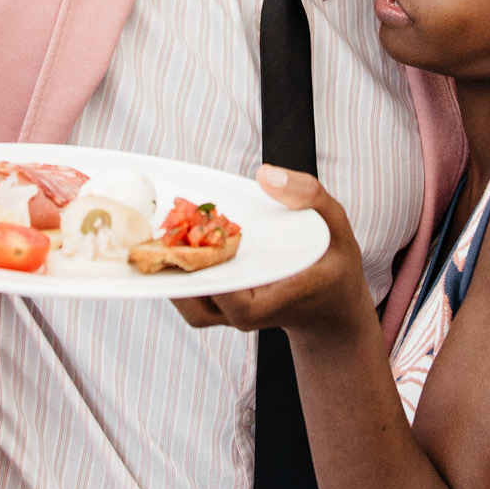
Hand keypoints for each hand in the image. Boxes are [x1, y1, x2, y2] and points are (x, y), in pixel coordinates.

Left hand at [170, 166, 372, 339]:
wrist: (329, 305)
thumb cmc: (333, 261)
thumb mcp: (335, 223)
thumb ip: (309, 195)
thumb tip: (265, 174)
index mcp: (281, 299)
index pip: (240, 307)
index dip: (213, 284)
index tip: (195, 247)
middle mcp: (251, 313)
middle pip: (201, 308)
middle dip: (175, 272)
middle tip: (155, 232)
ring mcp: (232, 314)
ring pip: (189, 305)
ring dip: (168, 271)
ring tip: (154, 232)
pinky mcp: (221, 307)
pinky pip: (191, 295)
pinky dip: (175, 268)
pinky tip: (166, 236)